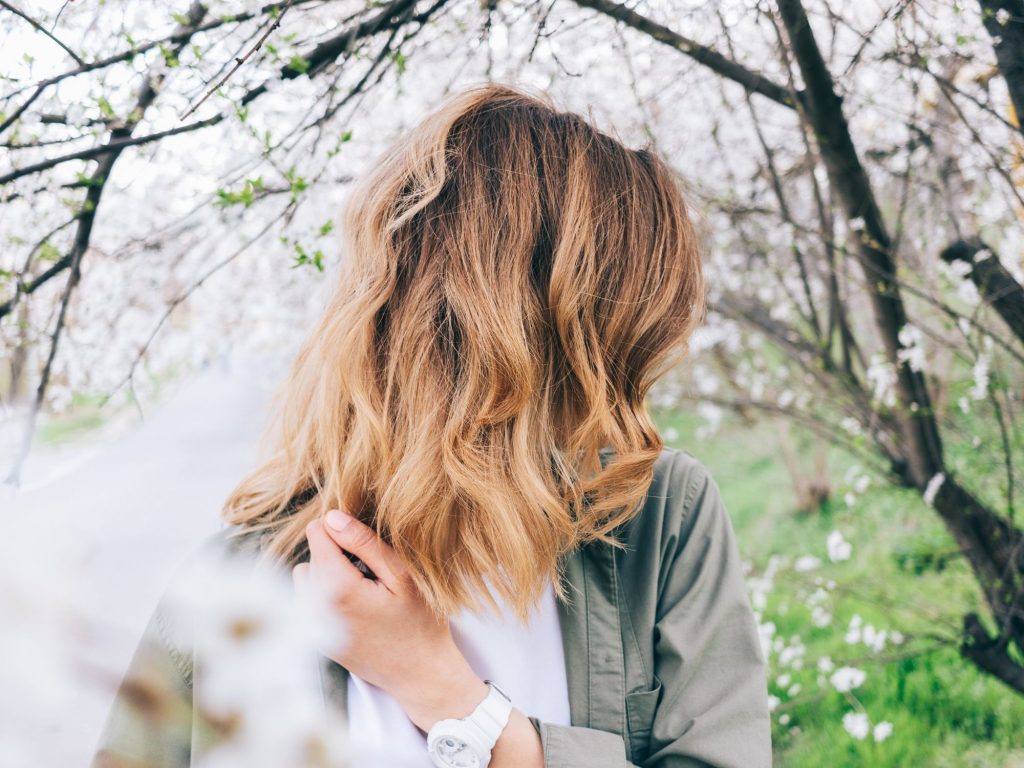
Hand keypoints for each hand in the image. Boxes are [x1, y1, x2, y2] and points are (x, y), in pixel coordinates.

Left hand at [293, 509, 487, 731]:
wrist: (419, 675)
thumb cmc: (419, 624)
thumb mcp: (401, 576)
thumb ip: (364, 544)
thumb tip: (332, 516)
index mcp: (337, 588)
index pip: (316, 532)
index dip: (342, 530)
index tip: (365, 546)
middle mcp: (315, 606)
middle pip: (312, 554)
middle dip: (339, 555)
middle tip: (372, 575)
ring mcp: (312, 625)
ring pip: (306, 576)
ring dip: (329, 575)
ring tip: (362, 591)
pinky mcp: (314, 637)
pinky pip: (309, 600)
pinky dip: (327, 596)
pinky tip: (355, 609)